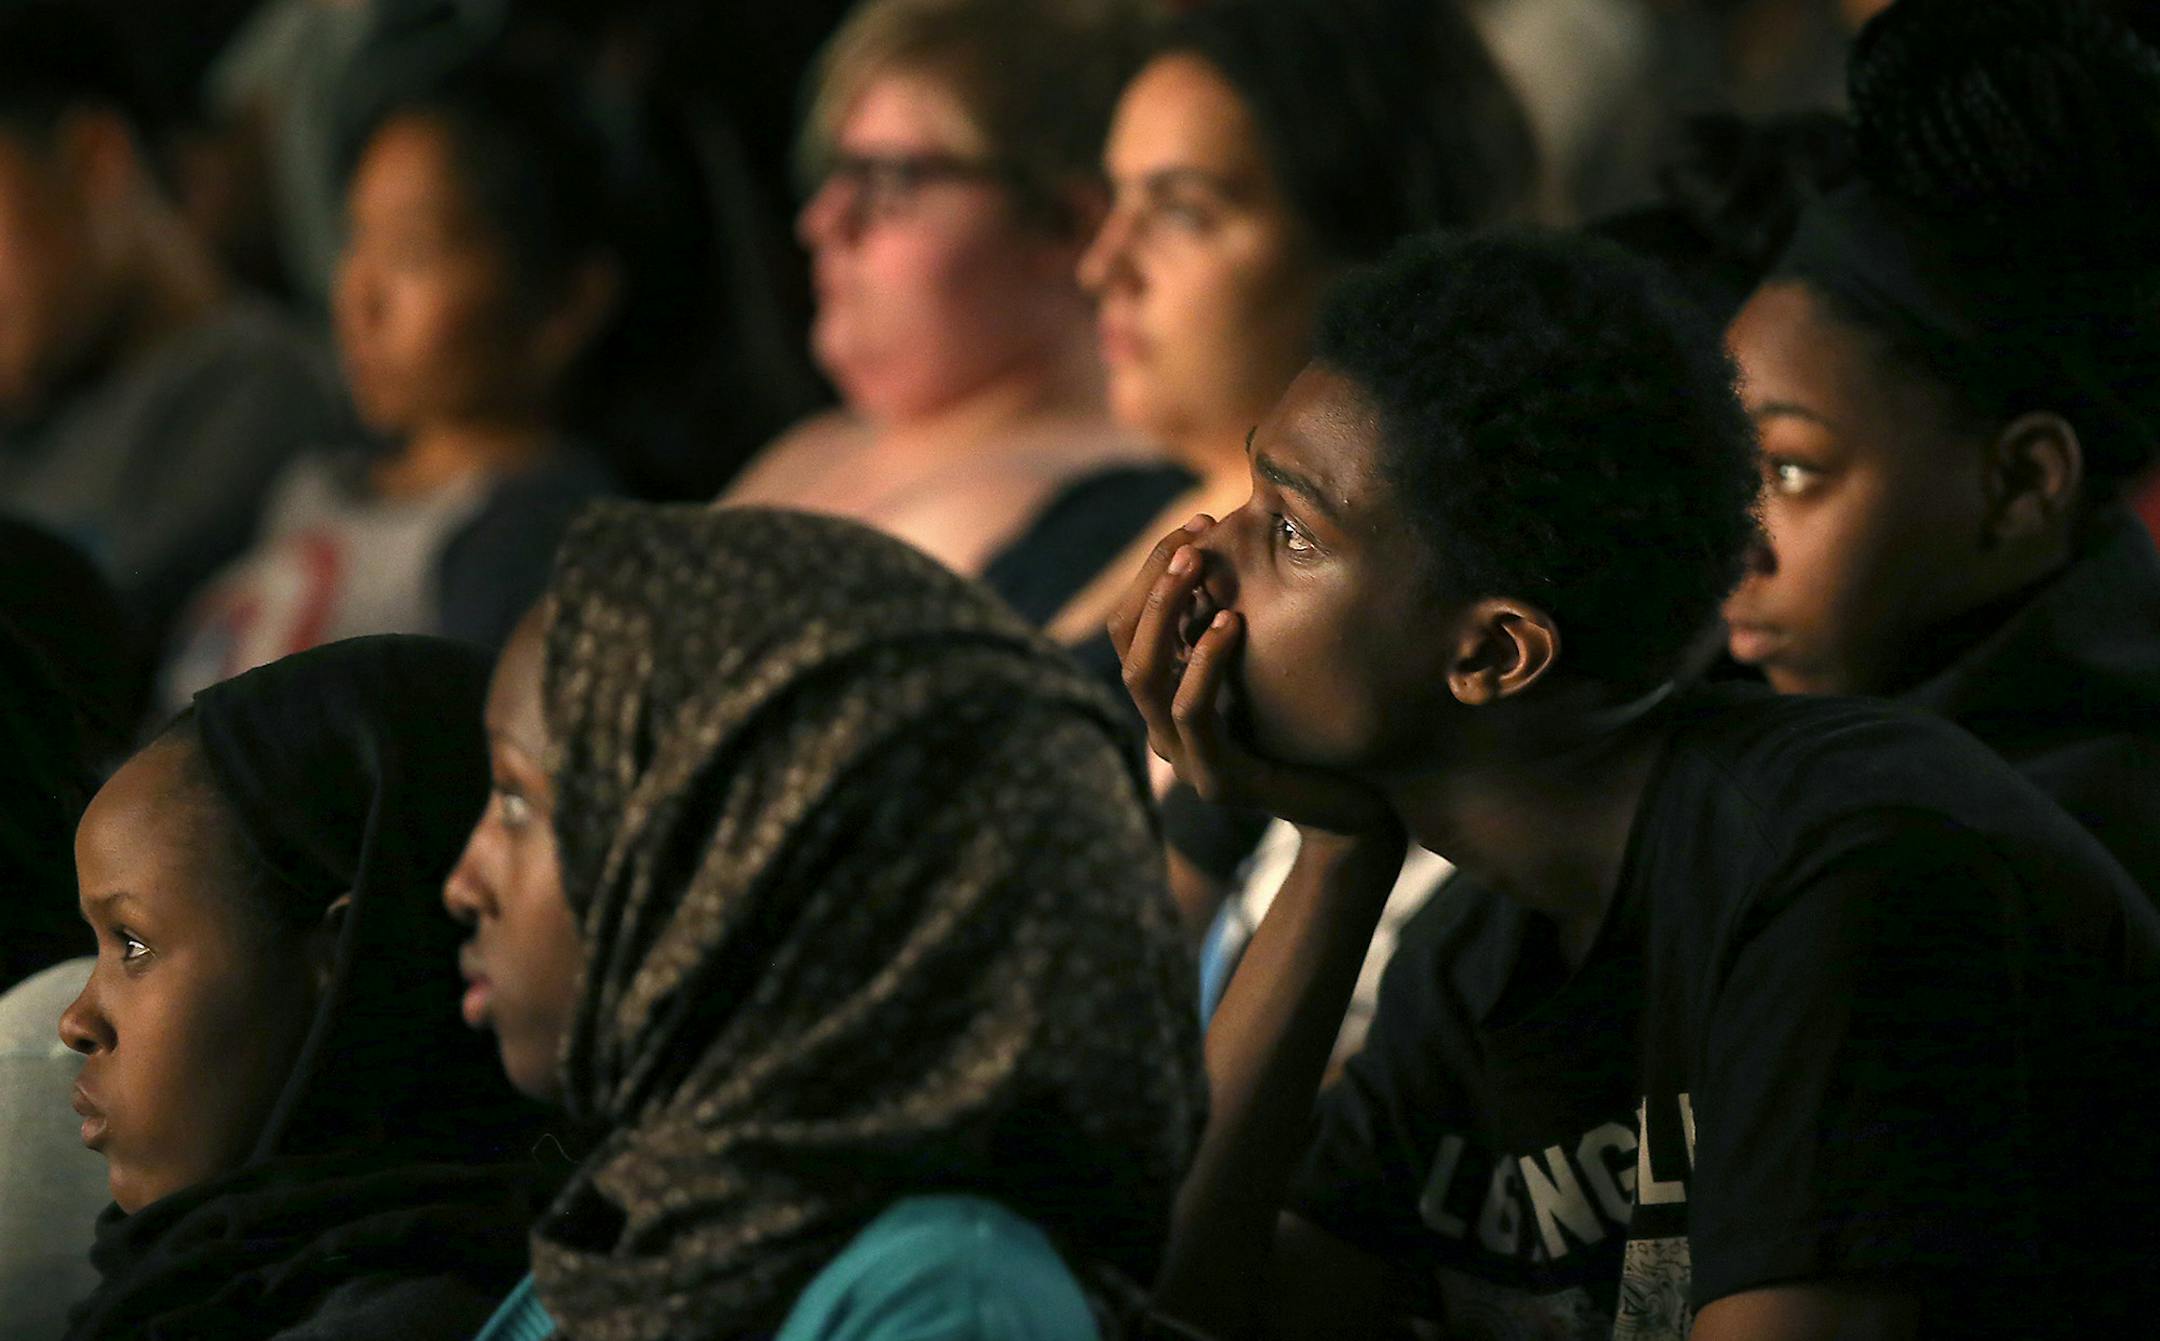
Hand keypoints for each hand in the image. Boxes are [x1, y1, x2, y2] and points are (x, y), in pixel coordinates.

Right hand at [1110, 520, 1397, 837]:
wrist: (1356, 806)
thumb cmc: (1316, 724)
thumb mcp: (1270, 662)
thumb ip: (1241, 619)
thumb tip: (1237, 539)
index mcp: (1169, 695)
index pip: (1130, 623)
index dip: (1154, 569)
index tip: (1198, 524)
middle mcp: (1163, 726)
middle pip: (1125, 641)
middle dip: (1154, 580)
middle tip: (1192, 537)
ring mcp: (1184, 759)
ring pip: (1144, 675)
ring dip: (1166, 611)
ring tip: (1199, 564)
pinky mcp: (1218, 782)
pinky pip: (1192, 714)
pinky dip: (1205, 663)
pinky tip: (1231, 622)